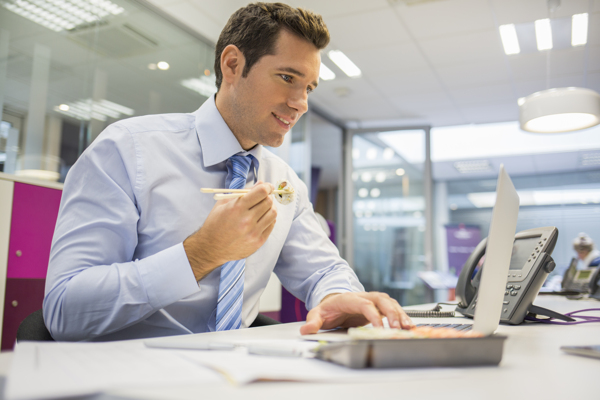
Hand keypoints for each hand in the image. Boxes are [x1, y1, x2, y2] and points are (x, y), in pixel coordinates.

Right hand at [184, 181, 276, 280]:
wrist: (211, 248)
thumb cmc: (215, 224)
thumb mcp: (223, 204)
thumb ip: (243, 192)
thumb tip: (261, 183)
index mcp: (237, 208)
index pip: (261, 192)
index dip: (267, 187)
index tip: (267, 187)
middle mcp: (247, 221)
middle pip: (268, 202)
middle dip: (268, 196)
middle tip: (264, 197)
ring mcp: (253, 233)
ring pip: (273, 213)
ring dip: (270, 207)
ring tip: (264, 208)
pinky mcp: (258, 242)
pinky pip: (271, 225)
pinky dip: (269, 219)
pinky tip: (262, 218)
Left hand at [299, 292, 414, 334]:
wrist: (334, 302)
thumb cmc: (328, 309)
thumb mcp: (317, 314)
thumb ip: (313, 321)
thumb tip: (306, 329)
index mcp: (349, 298)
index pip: (364, 304)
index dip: (372, 315)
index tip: (379, 327)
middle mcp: (363, 296)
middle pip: (381, 299)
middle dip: (391, 312)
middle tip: (398, 327)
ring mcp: (372, 300)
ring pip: (390, 302)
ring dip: (400, 314)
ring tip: (408, 327)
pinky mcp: (379, 306)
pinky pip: (393, 308)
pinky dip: (402, 315)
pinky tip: (408, 326)